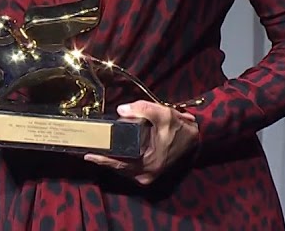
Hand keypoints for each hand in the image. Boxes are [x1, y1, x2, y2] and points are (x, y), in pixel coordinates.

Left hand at [84, 100, 198, 185]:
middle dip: (104, 158)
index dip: (102, 158)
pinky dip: (121, 160)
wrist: (196, 138)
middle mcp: (146, 174)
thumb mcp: (163, 114)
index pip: (118, 163)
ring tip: (97, 150)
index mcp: (148, 164)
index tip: (87, 154)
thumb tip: (121, 110)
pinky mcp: (149, 172)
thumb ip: (143, 109)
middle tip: (89, 149)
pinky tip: (112, 152)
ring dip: (111, 159)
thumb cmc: (180, 128)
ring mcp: (148, 175)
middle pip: (118, 167)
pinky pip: (130, 167)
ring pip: (123, 168)